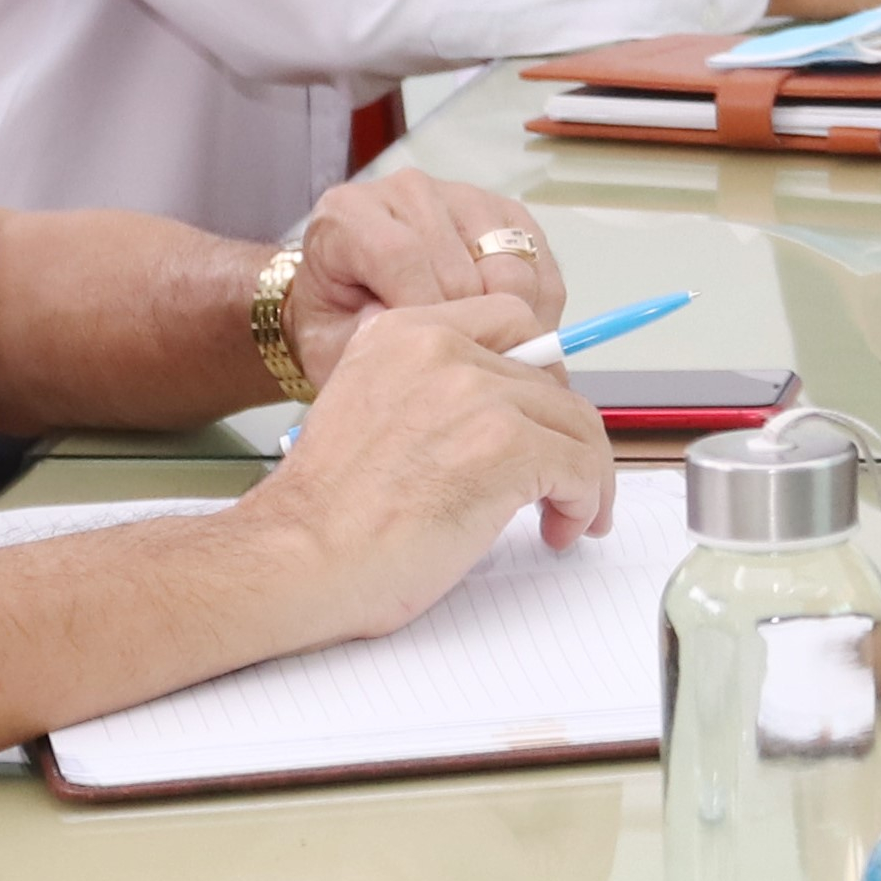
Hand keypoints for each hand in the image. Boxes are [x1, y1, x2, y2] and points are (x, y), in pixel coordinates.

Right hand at [239, 294, 615, 619]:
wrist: (293, 560)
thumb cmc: (323, 515)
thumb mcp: (366, 409)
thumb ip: (426, 391)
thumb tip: (499, 411)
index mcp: (402, 332)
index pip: (510, 320)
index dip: (541, 373)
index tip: (544, 419)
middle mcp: (442, 349)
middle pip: (552, 379)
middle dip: (564, 435)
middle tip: (560, 479)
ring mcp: (477, 394)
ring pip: (576, 423)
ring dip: (583, 475)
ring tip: (563, 517)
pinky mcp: (505, 446)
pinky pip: (583, 466)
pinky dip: (587, 502)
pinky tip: (561, 530)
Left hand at [283, 173, 570, 385]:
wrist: (347, 298)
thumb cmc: (336, 323)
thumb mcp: (327, 344)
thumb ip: (363, 342)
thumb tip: (419, 333)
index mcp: (351, 213)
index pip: (400, 254)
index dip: (422, 311)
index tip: (431, 357)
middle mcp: (409, 191)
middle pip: (462, 266)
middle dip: (467, 328)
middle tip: (462, 372)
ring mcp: (463, 196)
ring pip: (510, 267)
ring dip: (506, 322)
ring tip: (486, 356)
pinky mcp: (507, 213)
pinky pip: (540, 266)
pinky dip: (536, 310)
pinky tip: (510, 335)